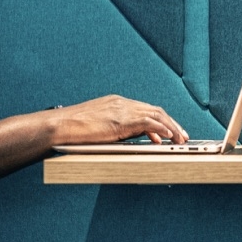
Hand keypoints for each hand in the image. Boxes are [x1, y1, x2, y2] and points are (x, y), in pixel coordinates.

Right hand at [55, 95, 188, 144]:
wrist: (60, 125)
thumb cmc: (72, 129)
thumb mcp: (97, 125)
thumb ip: (114, 128)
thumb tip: (126, 137)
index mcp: (116, 103)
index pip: (145, 109)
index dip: (160, 121)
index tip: (169, 133)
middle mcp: (122, 103)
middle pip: (155, 110)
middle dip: (171, 123)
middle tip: (182, 135)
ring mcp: (122, 110)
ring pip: (156, 115)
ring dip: (171, 127)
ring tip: (180, 139)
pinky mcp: (121, 120)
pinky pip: (148, 122)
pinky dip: (161, 129)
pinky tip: (168, 137)